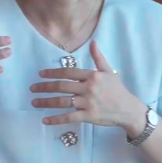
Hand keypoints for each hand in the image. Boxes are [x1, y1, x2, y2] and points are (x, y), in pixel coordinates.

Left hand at [30, 41, 146, 134]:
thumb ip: (98, 57)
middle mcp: (88, 88)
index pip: (68, 72)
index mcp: (92, 76)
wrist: (128, 109)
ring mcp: (88, 103)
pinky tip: (45, 120)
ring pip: (62, 101)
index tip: (41, 74)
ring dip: (46, 102)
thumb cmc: (117, 90)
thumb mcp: (108, 71)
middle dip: (45, 87)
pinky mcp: (89, 116)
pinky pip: (69, 117)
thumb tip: (93, 42)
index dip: (53, 73)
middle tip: (32, 88)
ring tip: (34, 102)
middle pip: (62, 86)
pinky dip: (56, 119)